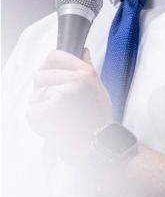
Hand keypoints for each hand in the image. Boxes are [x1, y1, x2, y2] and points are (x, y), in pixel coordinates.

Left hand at [27, 49, 113, 163]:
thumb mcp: (99, 89)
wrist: (98, 146)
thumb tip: (84, 50)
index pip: (53, 56)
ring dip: (42, 107)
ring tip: (61, 118)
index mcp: (86, 73)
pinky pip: (32, 111)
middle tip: (59, 106)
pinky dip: (38, 121)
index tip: (52, 78)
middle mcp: (74, 80)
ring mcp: (59, 95)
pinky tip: (55, 126)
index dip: (48, 67)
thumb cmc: (99, 119)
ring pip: (35, 95)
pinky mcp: (46, 110)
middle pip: (39, 76)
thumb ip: (88, 69)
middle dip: (43, 90)